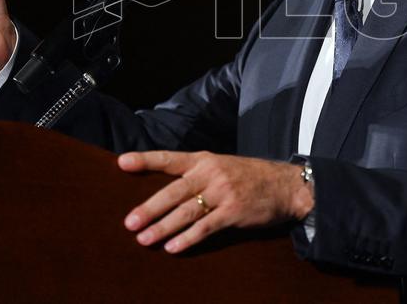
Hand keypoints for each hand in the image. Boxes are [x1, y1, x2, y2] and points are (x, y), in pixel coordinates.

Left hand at [118, 150, 313, 253]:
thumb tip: (165, 191)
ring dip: (163, 227)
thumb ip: (196, 174)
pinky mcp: (233, 212)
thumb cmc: (249, 176)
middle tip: (129, 223)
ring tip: (144, 239)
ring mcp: (223, 192)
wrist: (285, 184)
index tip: (122, 162)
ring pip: (186, 211)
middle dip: (149, 208)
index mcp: (204, 159)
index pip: (169, 159)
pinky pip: (205, 227)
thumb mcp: (221, 165)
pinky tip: (173, 247)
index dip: (145, 160)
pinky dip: (188, 238)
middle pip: (173, 192)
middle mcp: (211, 173)